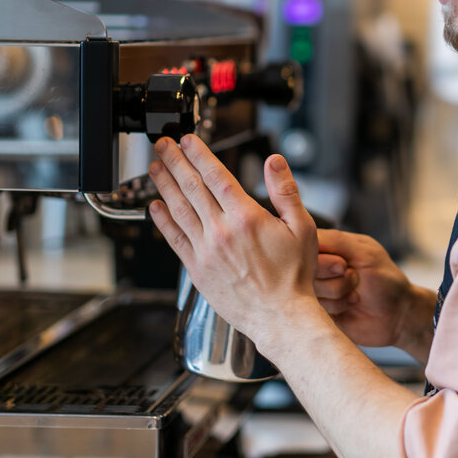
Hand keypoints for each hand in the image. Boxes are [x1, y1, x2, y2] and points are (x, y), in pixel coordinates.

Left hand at [148, 137, 317, 349]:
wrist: (280, 317)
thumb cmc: (294, 276)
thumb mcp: (302, 227)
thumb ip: (286, 191)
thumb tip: (275, 161)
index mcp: (246, 217)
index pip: (216, 176)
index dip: (199, 154)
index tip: (188, 140)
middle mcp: (222, 231)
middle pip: (192, 187)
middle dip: (175, 162)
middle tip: (164, 145)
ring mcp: (206, 251)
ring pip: (179, 209)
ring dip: (164, 185)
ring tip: (155, 167)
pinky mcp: (197, 270)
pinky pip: (174, 239)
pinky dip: (162, 221)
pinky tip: (155, 207)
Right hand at [315, 229, 422, 350]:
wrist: (398, 314)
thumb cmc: (386, 278)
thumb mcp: (365, 252)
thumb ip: (336, 240)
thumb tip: (308, 234)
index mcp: (328, 247)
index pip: (304, 246)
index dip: (322, 259)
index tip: (343, 265)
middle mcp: (318, 267)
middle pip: (303, 270)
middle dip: (335, 277)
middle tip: (355, 277)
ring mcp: (317, 289)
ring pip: (309, 290)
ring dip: (338, 293)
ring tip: (356, 291)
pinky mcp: (319, 310)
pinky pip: (315, 308)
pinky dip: (337, 307)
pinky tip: (351, 304)